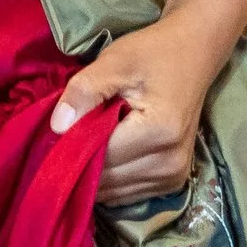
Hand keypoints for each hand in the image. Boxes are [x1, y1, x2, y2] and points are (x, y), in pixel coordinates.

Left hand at [51, 15, 225, 205]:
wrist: (194, 54)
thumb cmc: (152, 53)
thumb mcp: (115, 61)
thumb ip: (85, 91)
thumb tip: (57, 128)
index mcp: (159, 133)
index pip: (100, 157)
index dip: (71, 146)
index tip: (52, 134)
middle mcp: (170, 163)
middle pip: (108, 179)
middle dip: (80, 163)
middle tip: (61, 139)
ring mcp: (174, 177)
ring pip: (116, 191)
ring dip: (94, 175)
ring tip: (82, 144)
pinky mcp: (172, 183)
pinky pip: (128, 193)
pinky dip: (110, 179)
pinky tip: (101, 156)